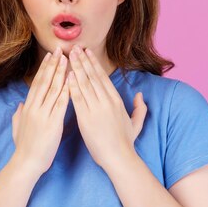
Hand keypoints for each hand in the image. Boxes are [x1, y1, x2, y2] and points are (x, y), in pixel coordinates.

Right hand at [11, 47, 69, 175]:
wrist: (26, 163)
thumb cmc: (24, 148)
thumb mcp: (17, 128)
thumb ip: (18, 115)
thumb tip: (20, 104)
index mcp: (28, 107)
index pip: (37, 83)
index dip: (44, 68)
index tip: (50, 56)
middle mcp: (35, 107)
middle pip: (45, 81)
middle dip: (53, 64)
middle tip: (60, 50)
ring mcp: (43, 114)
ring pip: (53, 88)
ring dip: (61, 72)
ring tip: (68, 59)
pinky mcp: (52, 123)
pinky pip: (60, 103)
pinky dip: (66, 90)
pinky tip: (72, 80)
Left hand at [67, 44, 146, 170]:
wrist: (119, 158)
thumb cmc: (125, 143)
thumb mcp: (136, 124)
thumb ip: (140, 108)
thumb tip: (140, 95)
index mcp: (116, 101)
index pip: (103, 77)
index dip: (94, 63)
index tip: (87, 52)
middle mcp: (106, 101)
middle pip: (92, 76)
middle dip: (83, 60)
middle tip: (75, 48)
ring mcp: (96, 109)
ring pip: (84, 84)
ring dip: (76, 68)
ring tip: (69, 56)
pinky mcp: (86, 118)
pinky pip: (78, 98)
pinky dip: (72, 86)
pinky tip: (67, 75)